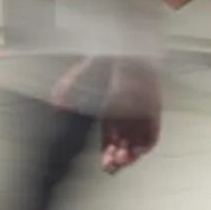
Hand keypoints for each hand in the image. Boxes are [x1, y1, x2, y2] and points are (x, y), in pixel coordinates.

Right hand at [46, 58, 161, 173]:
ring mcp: (142, 110)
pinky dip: (146, 143)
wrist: (127, 42)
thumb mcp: (84, 72)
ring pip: (140, 141)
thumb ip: (70, 85)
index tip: (104, 165)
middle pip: (125, 143)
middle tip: (112, 167)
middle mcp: (128, 113)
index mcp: (112, 108)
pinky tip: (137, 150)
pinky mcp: (154, 105)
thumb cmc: (107, 55)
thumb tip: (56, 101)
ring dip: (133, 154)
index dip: (108, 152)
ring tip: (123, 160)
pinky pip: (154, 131)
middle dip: (119, 158)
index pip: (111, 137)